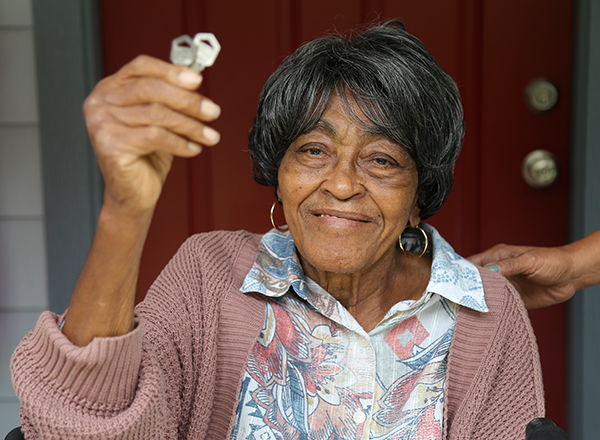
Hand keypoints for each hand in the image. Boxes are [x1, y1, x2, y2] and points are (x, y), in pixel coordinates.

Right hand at [83, 55, 220, 217]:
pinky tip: (193, 148)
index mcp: (110, 89)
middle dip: (188, 100)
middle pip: (151, 89)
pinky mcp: (111, 145)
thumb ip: (169, 99)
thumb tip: (194, 80)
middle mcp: (101, 103)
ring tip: (208, 135)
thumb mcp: (158, 121)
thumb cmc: (145, 157)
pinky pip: (156, 136)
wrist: (132, 194)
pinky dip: (181, 143)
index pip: (141, 66)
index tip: (197, 81)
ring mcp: (102, 123)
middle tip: (212, 111)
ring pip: (157, 114)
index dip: (171, 71)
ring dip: (190, 125)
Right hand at [469, 244, 576, 308]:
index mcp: (497, 257)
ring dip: (480, 302)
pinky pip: (499, 305)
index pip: (473, 264)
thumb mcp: (529, 260)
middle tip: (459, 300)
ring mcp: (505, 286)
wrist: (572, 276)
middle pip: (476, 282)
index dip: (462, 273)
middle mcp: (498, 272)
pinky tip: (487, 314)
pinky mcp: (513, 299)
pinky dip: (493, 310)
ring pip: (485, 295)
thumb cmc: (552, 261)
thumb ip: (509, 265)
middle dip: (468, 290)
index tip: (454, 283)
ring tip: (470, 309)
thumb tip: (490, 270)